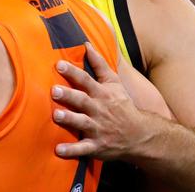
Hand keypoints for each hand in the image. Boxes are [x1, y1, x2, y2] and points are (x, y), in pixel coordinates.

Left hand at [51, 42, 150, 160]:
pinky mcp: (97, 146)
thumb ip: (99, 64)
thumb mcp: (115, 83)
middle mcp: (99, 110)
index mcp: (102, 94)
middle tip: (54, 90)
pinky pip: (83, 149)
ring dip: (69, 119)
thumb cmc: (122, 105)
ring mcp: (98, 129)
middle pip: (82, 101)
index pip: (86, 80)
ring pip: (81, 123)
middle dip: (69, 96)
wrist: (140, 134)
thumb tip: (86, 44)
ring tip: (56, 115)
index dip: (73, 72)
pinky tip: (57, 150)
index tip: (59, 65)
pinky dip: (71, 151)